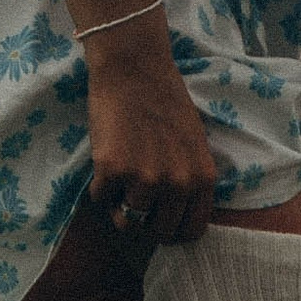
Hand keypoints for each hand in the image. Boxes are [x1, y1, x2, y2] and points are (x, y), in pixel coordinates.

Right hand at [83, 17, 216, 244]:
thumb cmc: (165, 101)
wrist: (134, 68)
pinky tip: (105, 162)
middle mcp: (176, 184)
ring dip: (118, 206)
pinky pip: (100, 198)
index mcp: (201, 178)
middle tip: (133, 199)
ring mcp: (144, 179)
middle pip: (157, 232)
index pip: (190, 232)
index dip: (172, 230)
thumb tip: (174, 217)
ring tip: (118, 180)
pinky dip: (99, 187)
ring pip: (127, 221)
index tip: (159, 220)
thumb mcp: (194, 144)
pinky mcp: (112, 169)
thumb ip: (189, 180)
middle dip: (144, 221)